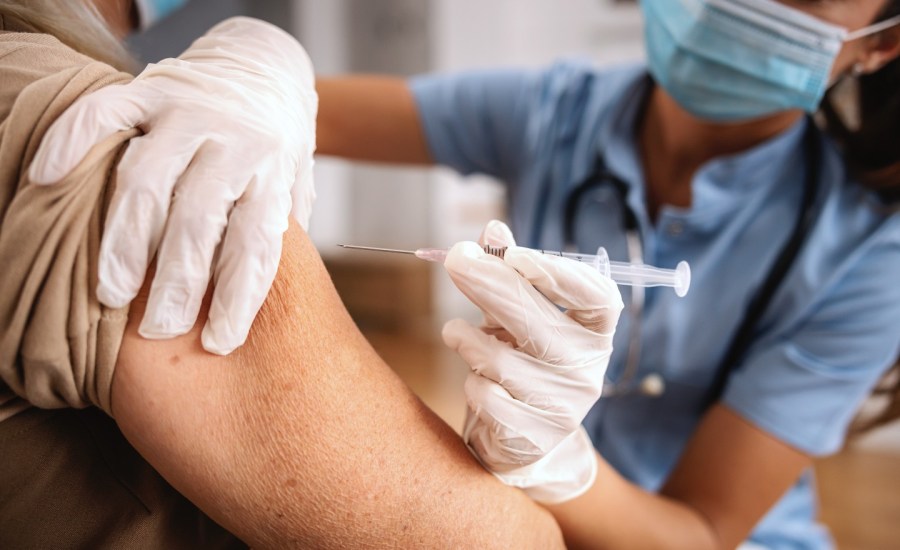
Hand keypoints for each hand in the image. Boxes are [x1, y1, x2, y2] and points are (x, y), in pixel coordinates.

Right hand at [28, 17, 317, 354]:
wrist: (266, 71)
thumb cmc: (276, 151)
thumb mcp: (295, 190)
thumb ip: (280, 235)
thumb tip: (261, 305)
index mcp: (274, 173)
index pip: (257, 243)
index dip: (238, 297)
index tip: (217, 343)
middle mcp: (236, 141)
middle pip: (200, 218)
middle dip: (178, 280)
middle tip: (158, 329)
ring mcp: (192, 112)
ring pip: (149, 177)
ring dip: (126, 239)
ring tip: (111, 294)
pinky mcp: (154, 87)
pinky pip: (105, 112)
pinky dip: (71, 142)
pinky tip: (48, 179)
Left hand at [442, 220, 622, 502]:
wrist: (525, 438)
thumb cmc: (523, 356)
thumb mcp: (518, 311)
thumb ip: (506, 270)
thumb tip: (492, 230)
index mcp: (595, 329)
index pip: (596, 297)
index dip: (558, 274)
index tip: (517, 255)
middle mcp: (587, 366)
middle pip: (539, 321)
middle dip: (490, 284)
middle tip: (456, 258)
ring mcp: (563, 404)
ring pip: (501, 360)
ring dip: (466, 338)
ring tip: (453, 332)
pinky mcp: (533, 434)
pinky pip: (486, 396)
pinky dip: (472, 382)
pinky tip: (474, 380)